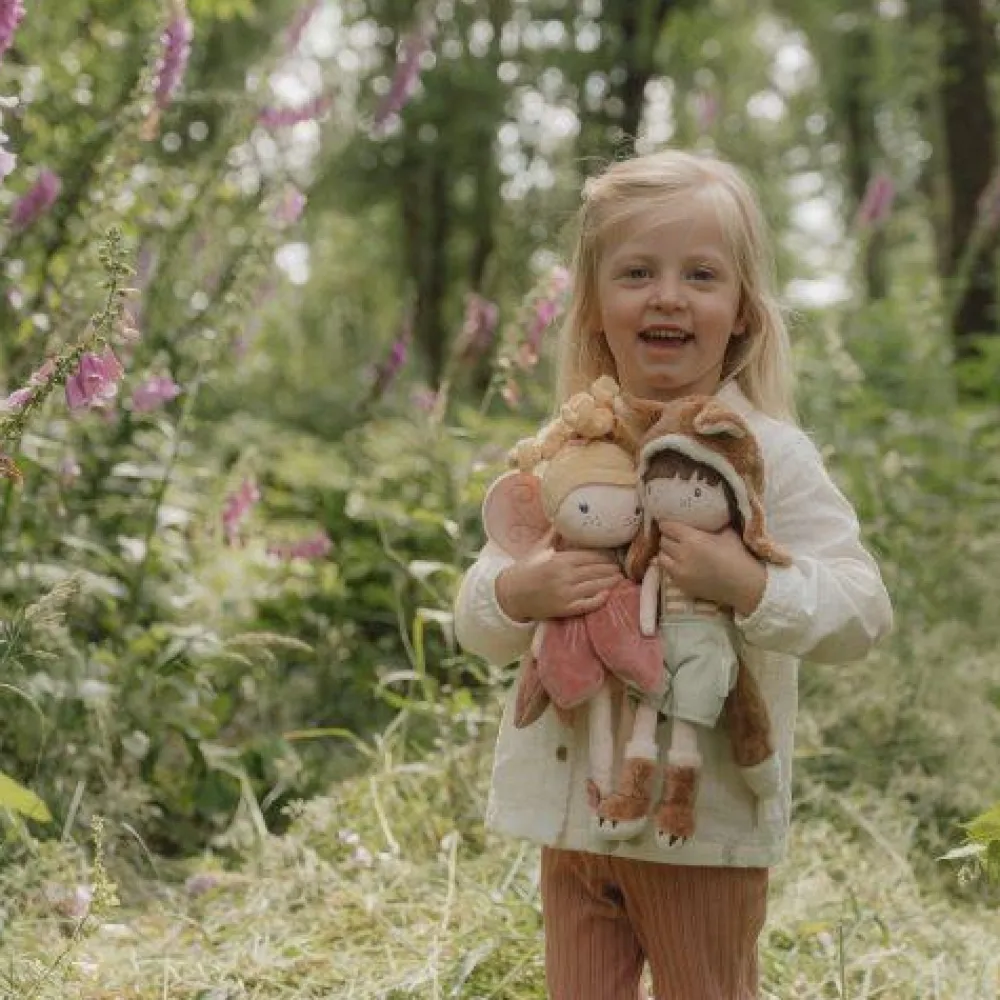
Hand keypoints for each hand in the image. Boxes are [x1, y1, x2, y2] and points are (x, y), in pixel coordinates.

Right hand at [496, 546, 623, 622]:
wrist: (511, 594)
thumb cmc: (526, 569)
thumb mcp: (539, 548)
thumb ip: (554, 534)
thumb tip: (563, 516)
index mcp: (560, 560)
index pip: (592, 556)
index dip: (607, 557)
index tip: (616, 555)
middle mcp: (565, 576)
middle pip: (597, 571)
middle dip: (612, 569)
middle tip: (623, 568)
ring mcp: (566, 594)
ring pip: (596, 586)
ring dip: (611, 583)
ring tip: (620, 579)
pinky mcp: (565, 609)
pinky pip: (588, 604)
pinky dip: (599, 600)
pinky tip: (608, 594)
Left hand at [657, 523, 765, 615]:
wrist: (745, 585)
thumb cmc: (738, 556)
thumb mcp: (726, 532)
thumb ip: (710, 524)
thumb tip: (704, 515)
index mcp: (692, 539)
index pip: (667, 527)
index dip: (667, 524)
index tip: (671, 523)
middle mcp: (682, 555)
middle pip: (663, 541)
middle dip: (668, 537)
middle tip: (675, 536)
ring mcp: (679, 572)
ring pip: (661, 557)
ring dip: (667, 553)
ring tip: (676, 551)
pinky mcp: (681, 585)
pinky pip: (667, 572)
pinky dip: (671, 566)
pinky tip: (682, 564)